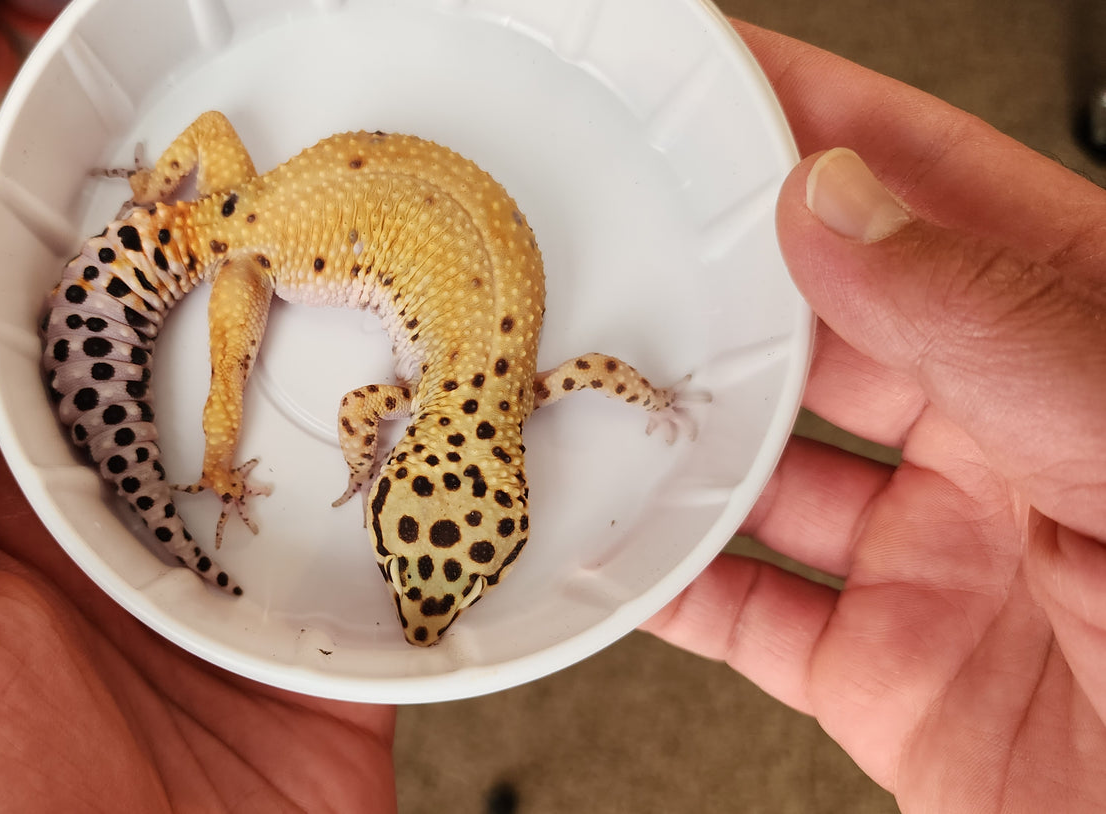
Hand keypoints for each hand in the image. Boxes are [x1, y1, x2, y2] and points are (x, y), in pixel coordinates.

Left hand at [0, 235, 394, 811]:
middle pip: (185, 398)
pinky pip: (385, 567)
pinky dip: (417, 504)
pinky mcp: (329, 669)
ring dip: (336, 389)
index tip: (150, 188)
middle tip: (294, 217)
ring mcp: (229, 609)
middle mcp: (114, 557)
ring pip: (292, 462)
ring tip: (388, 292)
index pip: (41, 365)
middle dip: (235, 307)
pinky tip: (444, 432)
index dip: (86, 270)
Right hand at [645, 23, 1105, 812]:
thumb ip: (987, 322)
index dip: (821, 124)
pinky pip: (745, 612)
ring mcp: (936, 556)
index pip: (933, 196)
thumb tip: (843, 210)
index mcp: (1081, 347)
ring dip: (678, 439)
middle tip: (623, 238)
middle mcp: (1002, 443)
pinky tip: (619, 546)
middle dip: (718, 284)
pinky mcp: (884, 668)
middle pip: (821, 330)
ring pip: (764, 470)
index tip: (718, 82)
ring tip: (598, 390)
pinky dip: (669, 586)